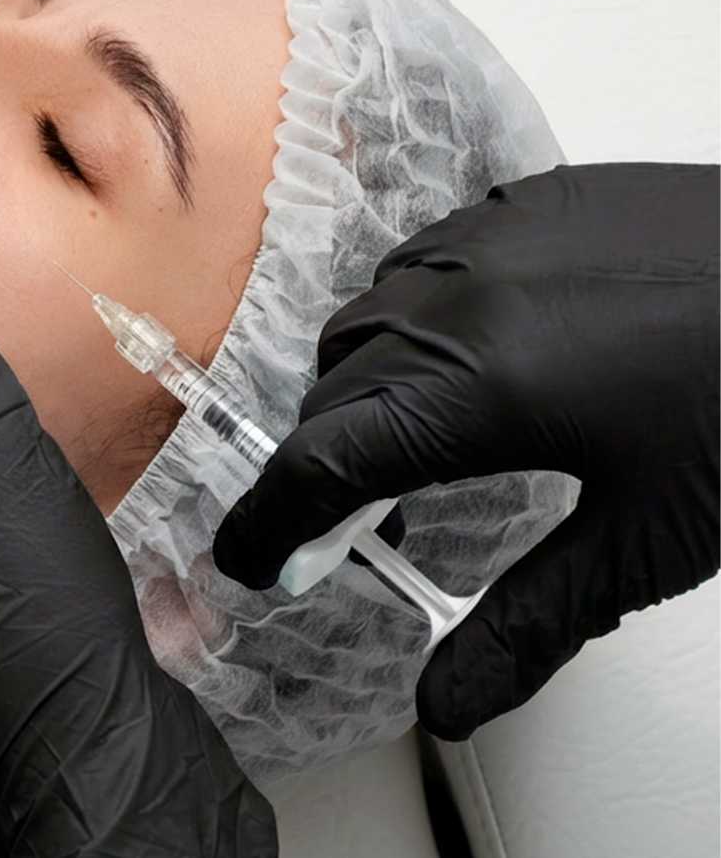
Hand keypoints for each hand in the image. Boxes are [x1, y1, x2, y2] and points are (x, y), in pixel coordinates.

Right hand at [212, 163, 718, 739]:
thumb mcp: (647, 543)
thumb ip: (528, 624)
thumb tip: (445, 701)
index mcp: (475, 391)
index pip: (320, 465)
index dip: (269, 524)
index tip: (254, 560)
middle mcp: (459, 303)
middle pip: (331, 395)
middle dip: (324, 469)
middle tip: (360, 528)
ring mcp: (489, 238)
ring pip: (366, 321)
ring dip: (362, 391)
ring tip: (418, 441)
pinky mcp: (527, 202)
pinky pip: (422, 262)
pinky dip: (410, 321)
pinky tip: (467, 353)